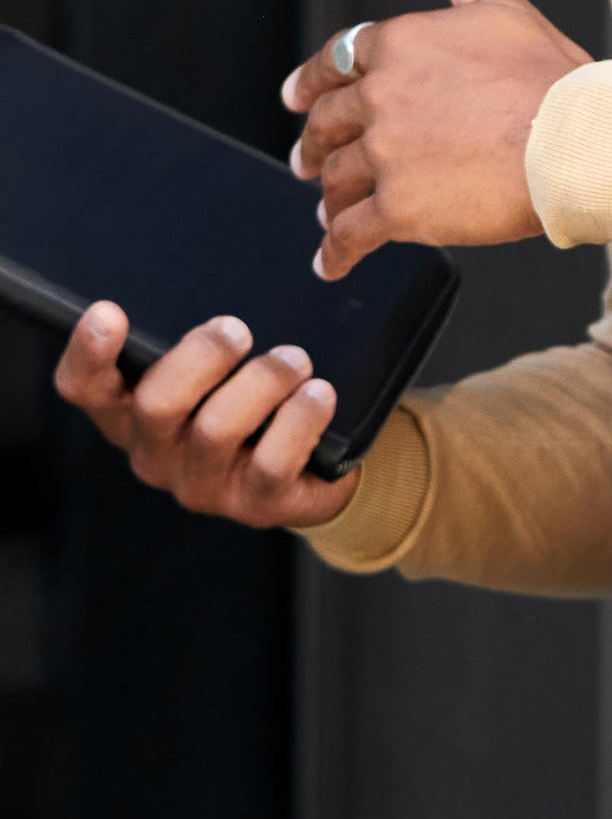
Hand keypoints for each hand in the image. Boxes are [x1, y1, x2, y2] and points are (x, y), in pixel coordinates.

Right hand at [54, 304, 359, 527]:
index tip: (108, 312)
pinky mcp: (255, 506)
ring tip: (295, 359)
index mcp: (129, 415)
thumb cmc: (246, 405)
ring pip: (217, 429)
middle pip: (156, 404)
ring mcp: (202, 488)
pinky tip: (319, 394)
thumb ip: (194, 347)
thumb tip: (215, 311)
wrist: (307, 472)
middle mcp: (155, 455)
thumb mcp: (212, 374)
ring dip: (262, 381)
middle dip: (202, 357)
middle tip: (238, 330)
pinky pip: (271, 462)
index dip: (88, 354)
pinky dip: (299, 419)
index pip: (84, 389)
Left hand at [284, 0, 590, 281]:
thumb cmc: (555, 79)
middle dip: (315, 144)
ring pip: (338, 179)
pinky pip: (351, 233)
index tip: (297, 98)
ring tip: (329, 213)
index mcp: (401, 43)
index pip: (338, 61)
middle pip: (330, 123)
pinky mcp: (398, 209)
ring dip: (329, 197)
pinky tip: (332, 262)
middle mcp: (382, 95)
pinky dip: (336, 250)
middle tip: (308, 161)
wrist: (581, 143)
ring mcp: (387, 154)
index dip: (311, 82)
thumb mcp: (501, 5)